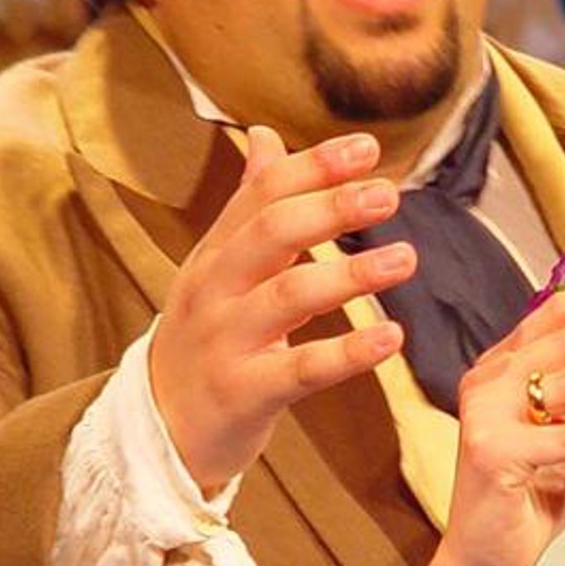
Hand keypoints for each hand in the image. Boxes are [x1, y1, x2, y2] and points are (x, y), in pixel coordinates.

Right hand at [150, 128, 414, 493]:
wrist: (159, 429)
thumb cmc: (204, 340)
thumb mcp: (217, 268)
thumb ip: (248, 205)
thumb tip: (264, 136)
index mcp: (215, 253)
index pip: (262, 194)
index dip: (315, 167)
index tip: (368, 148)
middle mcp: (215, 289)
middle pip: (271, 233)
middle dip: (331, 208)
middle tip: (387, 196)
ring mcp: (225, 341)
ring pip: (288, 296)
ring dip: (351, 274)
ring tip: (405, 258)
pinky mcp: (243, 394)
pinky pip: (300, 370)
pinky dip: (348, 352)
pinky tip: (391, 337)